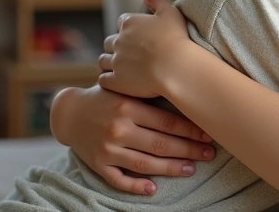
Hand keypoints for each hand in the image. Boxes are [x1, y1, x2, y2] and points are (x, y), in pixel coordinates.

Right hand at [50, 85, 213, 194]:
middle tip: (209, 154)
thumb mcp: (124, 89)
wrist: (69, 113)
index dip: (190, 130)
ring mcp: (107, 149)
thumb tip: (186, 96)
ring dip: (170, 168)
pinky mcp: (97, 164)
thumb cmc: (104, 98)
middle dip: (188, 150)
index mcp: (128, 107)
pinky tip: (153, 189)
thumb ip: (148, 94)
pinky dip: (136, 186)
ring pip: (145, 163)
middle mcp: (118, 129)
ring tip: (190, 169)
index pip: (166, 121)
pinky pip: (119, 179)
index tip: (208, 134)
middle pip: (160, 143)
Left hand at [98, 0, 193, 98]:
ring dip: (109, 62)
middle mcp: (119, 41)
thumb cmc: (175, 39)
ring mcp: (116, 62)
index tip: (137, 34)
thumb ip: (158, 0)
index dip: (128, 28)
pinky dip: (108, 79)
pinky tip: (116, 81)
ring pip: (103, 61)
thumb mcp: (170, 12)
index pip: (121, 22)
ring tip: (120, 67)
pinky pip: (103, 79)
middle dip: (116, 46)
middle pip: (109, 41)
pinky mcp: (116, 81)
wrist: (175, 66)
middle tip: (127, 52)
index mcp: (129, 24)